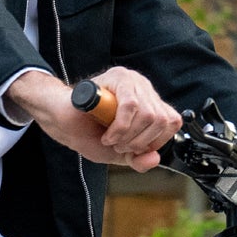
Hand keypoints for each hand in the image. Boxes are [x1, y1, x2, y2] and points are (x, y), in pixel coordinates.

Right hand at [5, 67, 180, 169]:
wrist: (64, 124)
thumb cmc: (90, 134)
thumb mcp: (121, 154)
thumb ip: (139, 159)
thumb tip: (155, 158)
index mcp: (149, 103)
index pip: (172, 121)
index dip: (156, 141)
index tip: (135, 149)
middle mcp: (144, 89)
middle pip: (162, 120)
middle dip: (140, 142)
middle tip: (120, 146)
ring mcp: (131, 80)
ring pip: (148, 114)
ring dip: (129, 136)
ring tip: (112, 140)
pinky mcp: (117, 78)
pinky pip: (131, 105)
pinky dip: (120, 128)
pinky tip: (108, 134)